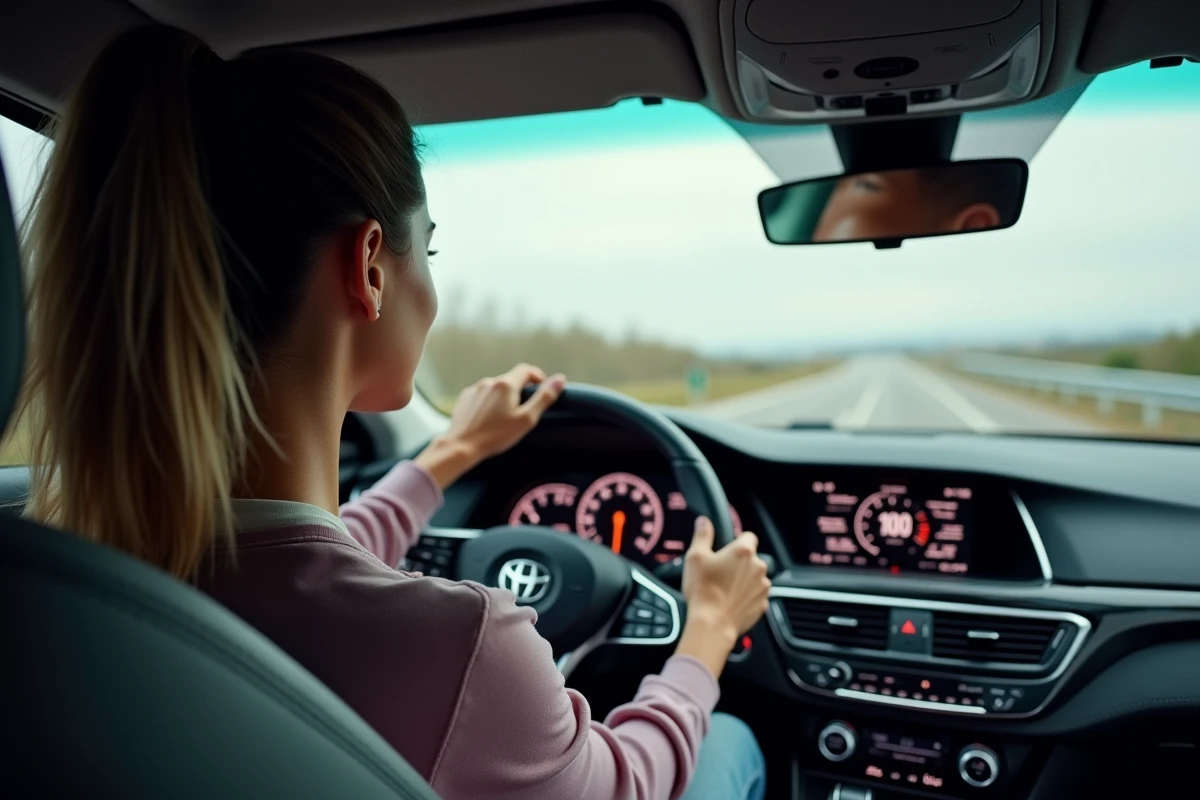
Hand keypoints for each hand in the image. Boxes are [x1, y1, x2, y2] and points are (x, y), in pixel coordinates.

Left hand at [415, 364, 565, 487]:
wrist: (462, 445)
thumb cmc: (496, 435)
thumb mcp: (526, 419)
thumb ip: (544, 398)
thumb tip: (560, 379)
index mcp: (506, 384)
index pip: (525, 369)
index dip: (536, 376)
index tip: (540, 387)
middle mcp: (489, 382)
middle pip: (510, 379)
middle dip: (519, 389)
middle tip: (523, 408)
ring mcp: (475, 389)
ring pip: (495, 387)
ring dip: (503, 396)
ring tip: (504, 416)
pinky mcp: (464, 398)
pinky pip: (481, 395)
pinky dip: (488, 402)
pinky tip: (488, 418)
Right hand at [674, 516, 770, 678]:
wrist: (712, 624)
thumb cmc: (703, 591)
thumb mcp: (695, 557)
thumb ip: (702, 535)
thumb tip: (704, 522)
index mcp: (744, 551)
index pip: (748, 536)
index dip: (737, 540)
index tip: (727, 549)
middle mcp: (758, 567)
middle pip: (751, 558)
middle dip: (738, 563)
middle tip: (719, 572)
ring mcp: (762, 587)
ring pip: (754, 577)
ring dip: (743, 580)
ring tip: (723, 589)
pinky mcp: (762, 605)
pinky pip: (755, 595)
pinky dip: (746, 597)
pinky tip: (729, 601)